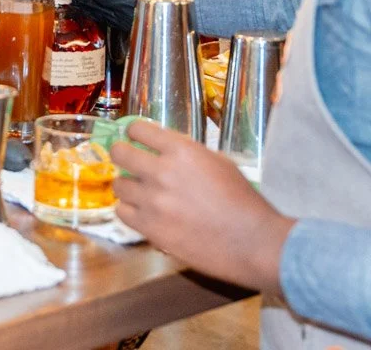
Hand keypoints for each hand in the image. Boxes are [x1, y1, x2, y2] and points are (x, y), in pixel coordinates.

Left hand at [113, 120, 293, 296]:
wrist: (251, 242)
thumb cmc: (242, 200)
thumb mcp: (219, 162)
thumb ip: (187, 154)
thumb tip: (164, 151)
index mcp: (181, 151)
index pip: (139, 129)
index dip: (134, 132)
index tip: (135, 138)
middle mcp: (161, 171)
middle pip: (119, 153)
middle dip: (122, 154)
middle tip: (128, 161)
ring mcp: (152, 201)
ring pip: (119, 184)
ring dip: (128, 186)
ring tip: (140, 192)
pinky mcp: (149, 228)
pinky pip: (121, 212)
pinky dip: (130, 210)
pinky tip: (142, 212)